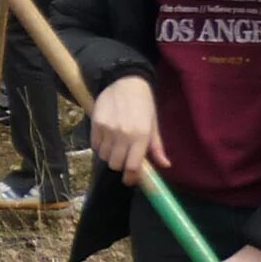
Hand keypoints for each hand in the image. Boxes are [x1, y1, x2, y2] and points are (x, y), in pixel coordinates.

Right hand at [88, 74, 168, 188]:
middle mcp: (123, 135)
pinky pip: (95, 146)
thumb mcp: (153, 124)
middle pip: (116, 164)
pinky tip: (107, 137)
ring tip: (116, 145)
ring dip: (110, 155)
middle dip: (120, 165)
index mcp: (141, 136)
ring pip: (104, 156)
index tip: (131, 179)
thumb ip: (157, 147)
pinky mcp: (95, 124)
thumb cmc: (143, 104)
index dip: (131, 178)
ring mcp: (107, 129)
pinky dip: (101, 146)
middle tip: (124, 158)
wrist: (124, 82)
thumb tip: (165, 165)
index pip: (133, 167)